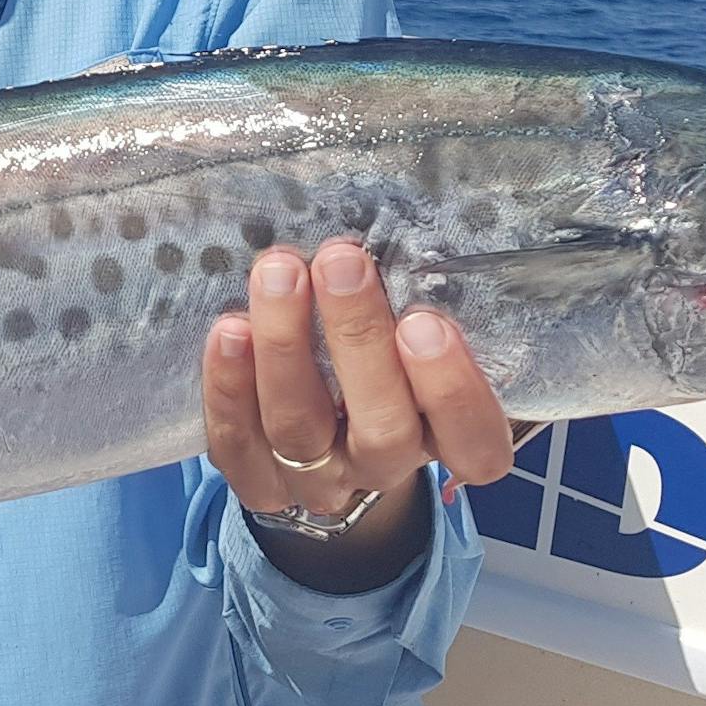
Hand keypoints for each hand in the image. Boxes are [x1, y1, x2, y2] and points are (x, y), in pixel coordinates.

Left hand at [202, 238, 514, 589]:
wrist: (322, 428)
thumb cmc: (383, 355)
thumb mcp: (415, 331)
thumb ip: (418, 297)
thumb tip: (403, 225)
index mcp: (445, 438)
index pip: (475, 445)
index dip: (454, 393)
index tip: (427, 322)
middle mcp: (384, 465)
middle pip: (383, 429)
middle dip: (359, 340)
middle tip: (341, 260)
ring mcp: (318, 480)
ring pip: (300, 428)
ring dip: (286, 346)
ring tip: (279, 273)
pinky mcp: (256, 478)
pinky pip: (237, 443)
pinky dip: (230, 387)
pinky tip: (230, 328)